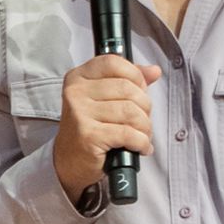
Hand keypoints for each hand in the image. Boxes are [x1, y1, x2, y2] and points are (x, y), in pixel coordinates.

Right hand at [54, 54, 162, 198]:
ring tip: (141, 136)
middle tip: (142, 120)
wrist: (69, 162)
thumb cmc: (90, 128)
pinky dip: (141, 142)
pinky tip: (140, 147)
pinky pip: (128, 133)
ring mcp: (80, 114)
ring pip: (131, 112)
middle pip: (127, 88)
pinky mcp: (89, 136)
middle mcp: (76, 92)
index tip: (140, 91)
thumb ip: (128, 81)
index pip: (113, 62)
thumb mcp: (104, 99)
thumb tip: (154, 70)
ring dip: (145, 127)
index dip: (135, 75)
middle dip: (144, 107)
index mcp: (78, 78)